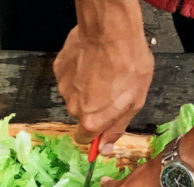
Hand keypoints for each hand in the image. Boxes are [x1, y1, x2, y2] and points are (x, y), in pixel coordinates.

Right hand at [53, 24, 152, 151]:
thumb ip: (116, 128)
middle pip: (81, 115)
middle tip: (111, 89)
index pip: (84, 139)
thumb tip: (106, 148)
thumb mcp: (134, 102)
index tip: (103, 124)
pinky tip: (93, 61)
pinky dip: (79, 72)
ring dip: (87, 88)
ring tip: (104, 71)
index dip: (95, 132)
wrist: (111, 31)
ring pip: (75, 94)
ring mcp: (64, 87)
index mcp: (91, 120)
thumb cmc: (128, 63)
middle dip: (94, 106)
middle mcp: (73, 107)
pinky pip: (69, 77)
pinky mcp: (59, 69)